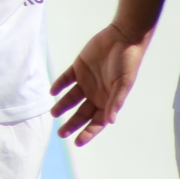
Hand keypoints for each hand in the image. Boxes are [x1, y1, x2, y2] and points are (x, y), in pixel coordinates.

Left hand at [52, 21, 147, 145]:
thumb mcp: (123, 84)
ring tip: (53, 113)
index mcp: (108, 100)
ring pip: (71, 98)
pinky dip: (59, 85)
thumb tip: (110, 121)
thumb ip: (115, 102)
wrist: (122, 37)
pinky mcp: (78, 68)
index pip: (96, 121)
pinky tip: (52, 92)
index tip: (77, 142)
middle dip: (72, 124)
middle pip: (81, 113)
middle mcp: (96, 94)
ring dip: (62, 106)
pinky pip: (66, 79)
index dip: (88, 132)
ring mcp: (86, 81)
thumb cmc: (127, 62)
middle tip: (60, 133)